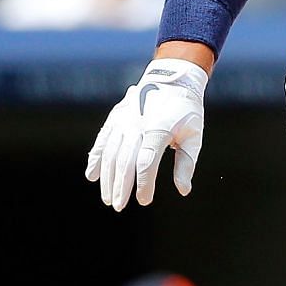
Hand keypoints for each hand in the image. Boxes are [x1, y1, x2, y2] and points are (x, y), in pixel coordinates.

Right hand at [86, 59, 207, 210]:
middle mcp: (137, 124)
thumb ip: (186, 163)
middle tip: (119, 206)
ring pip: (110, 153)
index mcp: (158, 128)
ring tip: (108, 198)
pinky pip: (102, 140)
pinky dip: (95, 158)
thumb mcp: (194, 135)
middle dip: (121, 187)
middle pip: (124, 161)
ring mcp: (124, 119)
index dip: (144, 183)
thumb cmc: (186, 110)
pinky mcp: (116, 117)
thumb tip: (183, 190)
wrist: (172, 78)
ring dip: (107, 178)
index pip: (146, 162)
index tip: (144, 201)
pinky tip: (91, 176)